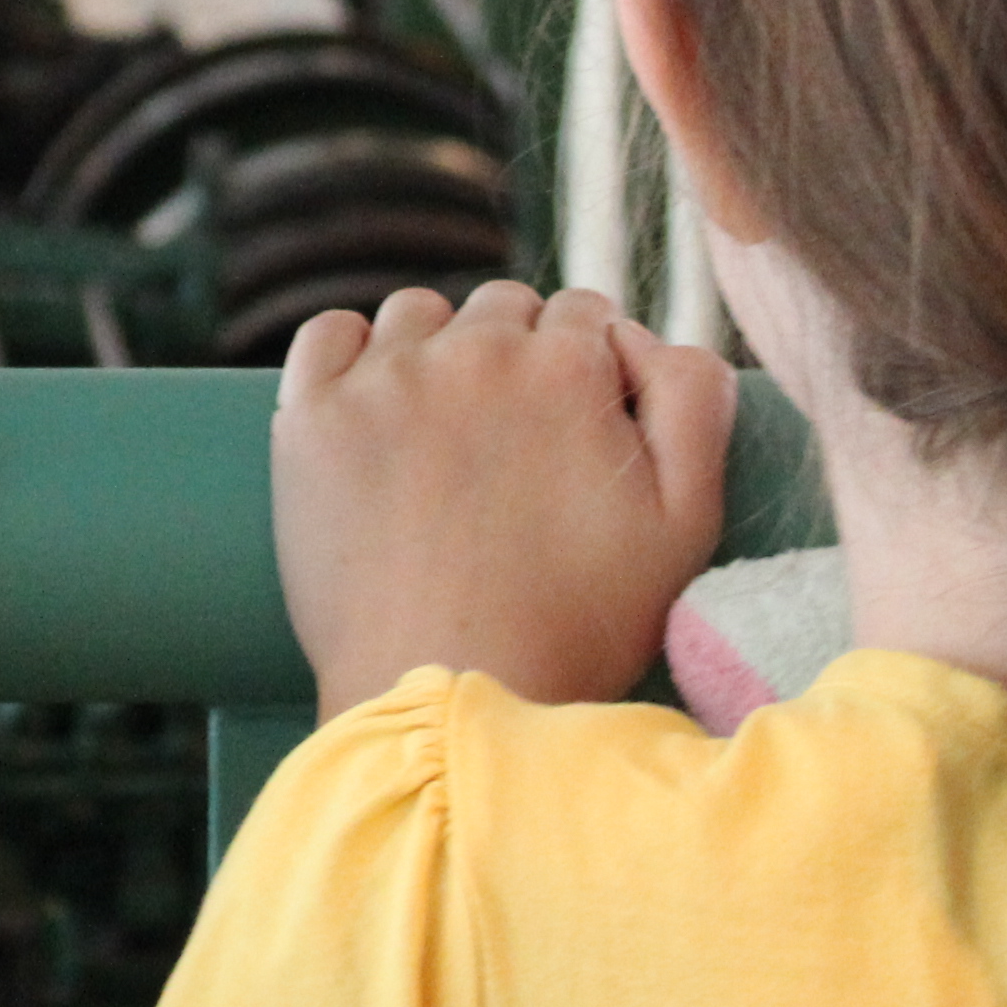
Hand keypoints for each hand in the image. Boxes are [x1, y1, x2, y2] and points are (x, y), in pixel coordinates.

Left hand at [273, 282, 731, 718]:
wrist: (443, 697)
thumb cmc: (575, 627)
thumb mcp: (687, 523)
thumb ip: (694, 402)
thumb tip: (647, 336)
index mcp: (567, 368)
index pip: (583, 314)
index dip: (588, 370)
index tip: (574, 429)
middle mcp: (473, 353)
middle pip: (502, 309)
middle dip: (516, 358)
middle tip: (511, 448)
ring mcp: (383, 380)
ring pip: (418, 316)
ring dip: (436, 353)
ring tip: (442, 439)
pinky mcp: (311, 416)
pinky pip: (328, 335)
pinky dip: (350, 359)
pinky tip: (371, 415)